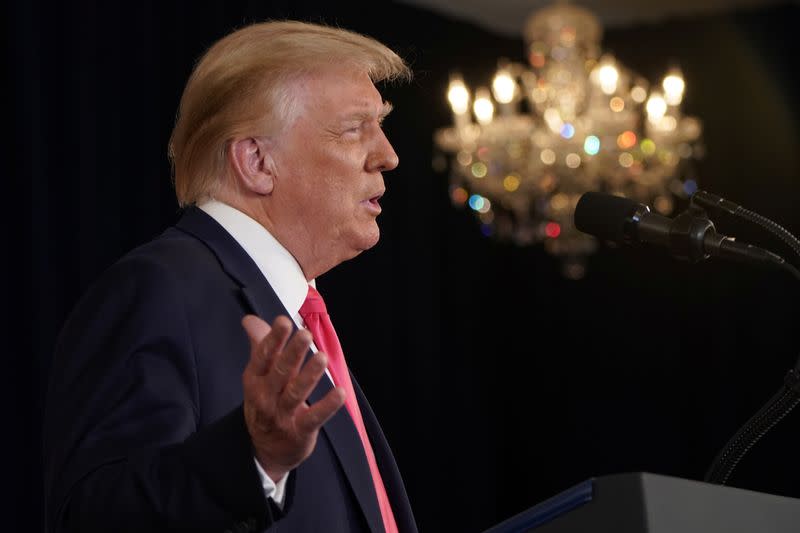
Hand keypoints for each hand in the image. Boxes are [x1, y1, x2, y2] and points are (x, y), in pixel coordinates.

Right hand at [241, 315, 345, 481]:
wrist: (266, 450)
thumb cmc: (266, 403)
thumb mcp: (259, 376)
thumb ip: (260, 346)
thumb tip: (250, 319)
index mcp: (255, 380)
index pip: (262, 357)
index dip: (273, 339)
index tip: (284, 321)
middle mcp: (266, 397)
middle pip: (279, 372)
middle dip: (292, 353)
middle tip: (305, 335)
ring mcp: (282, 416)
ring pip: (296, 393)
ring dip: (309, 375)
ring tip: (322, 357)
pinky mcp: (300, 431)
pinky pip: (314, 417)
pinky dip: (327, 405)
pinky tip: (340, 392)